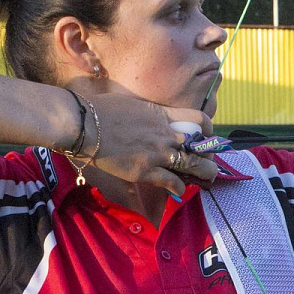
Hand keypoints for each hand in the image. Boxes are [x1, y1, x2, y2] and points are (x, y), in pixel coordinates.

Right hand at [63, 78, 218, 192]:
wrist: (84, 125)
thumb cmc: (101, 111)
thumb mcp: (134, 105)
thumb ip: (151, 114)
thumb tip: (154, 118)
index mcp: (163, 114)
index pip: (199, 120)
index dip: (208, 129)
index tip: (207, 136)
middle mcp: (165, 133)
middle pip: (200, 146)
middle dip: (208, 156)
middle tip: (209, 163)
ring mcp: (157, 153)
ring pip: (192, 165)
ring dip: (203, 173)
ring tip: (207, 178)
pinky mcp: (145, 171)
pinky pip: (172, 181)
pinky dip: (179, 186)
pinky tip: (179, 189)